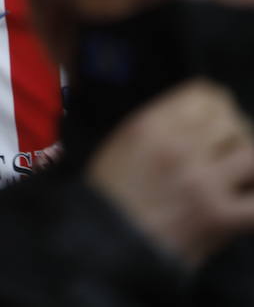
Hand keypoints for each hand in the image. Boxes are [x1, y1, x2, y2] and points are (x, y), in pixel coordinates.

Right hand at [86, 78, 253, 267]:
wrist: (104, 247)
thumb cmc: (108, 198)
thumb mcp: (121, 146)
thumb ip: (160, 128)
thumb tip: (199, 122)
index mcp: (150, 126)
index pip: (205, 95)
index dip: (217, 106)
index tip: (218, 120)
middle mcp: (179, 147)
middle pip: (232, 122)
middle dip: (233, 137)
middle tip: (226, 154)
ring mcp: (203, 182)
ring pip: (252, 154)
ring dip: (248, 165)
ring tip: (240, 176)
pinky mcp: (220, 217)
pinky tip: (246, 200)